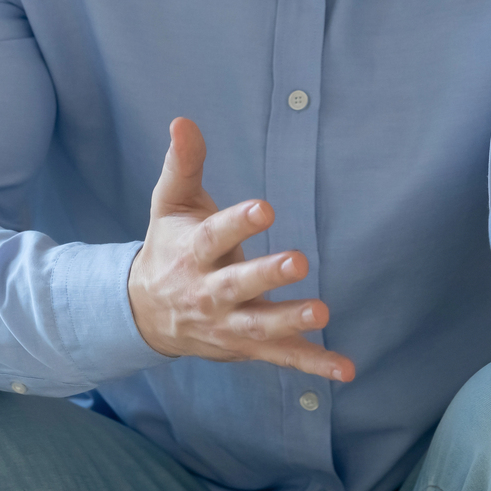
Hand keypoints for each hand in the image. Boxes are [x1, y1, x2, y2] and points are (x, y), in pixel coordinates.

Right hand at [127, 117, 354, 381]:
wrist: (144, 311)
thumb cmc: (168, 245)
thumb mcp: (170, 203)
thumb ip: (183, 164)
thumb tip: (183, 121)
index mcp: (191, 253)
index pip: (214, 237)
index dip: (238, 224)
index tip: (264, 208)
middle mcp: (207, 292)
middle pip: (236, 286)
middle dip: (266, 275)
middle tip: (298, 260)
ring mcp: (227, 324)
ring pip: (259, 326)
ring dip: (290, 321)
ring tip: (322, 312)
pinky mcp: (246, 347)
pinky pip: (283, 357)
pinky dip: (314, 364)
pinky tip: (346, 369)